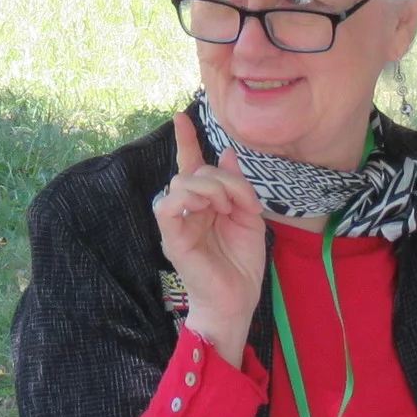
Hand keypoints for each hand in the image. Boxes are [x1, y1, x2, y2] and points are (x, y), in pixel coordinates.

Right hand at [154, 112, 267, 363]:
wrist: (236, 300)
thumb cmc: (241, 264)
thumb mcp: (249, 218)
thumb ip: (238, 187)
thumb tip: (228, 152)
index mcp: (205, 204)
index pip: (191, 167)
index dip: (186, 142)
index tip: (182, 117)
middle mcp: (187, 210)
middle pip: (195, 171)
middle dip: (223, 177)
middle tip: (241, 202)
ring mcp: (176, 223)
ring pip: (182, 182)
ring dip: (211, 187)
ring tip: (226, 208)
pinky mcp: (171, 237)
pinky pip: (167, 205)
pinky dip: (189, 198)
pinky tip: (207, 208)